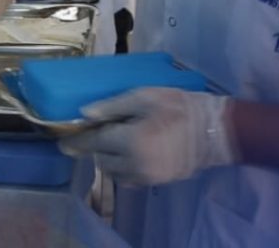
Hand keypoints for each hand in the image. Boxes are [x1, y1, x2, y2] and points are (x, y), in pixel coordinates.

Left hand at [59, 88, 236, 185]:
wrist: (216, 131)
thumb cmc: (181, 107)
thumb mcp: (146, 96)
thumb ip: (113, 106)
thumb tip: (85, 114)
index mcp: (131, 141)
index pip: (94, 143)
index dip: (77, 142)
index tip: (62, 142)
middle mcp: (135, 164)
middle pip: (101, 160)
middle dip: (94, 148)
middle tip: (96, 132)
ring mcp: (147, 176)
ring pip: (114, 173)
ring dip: (108, 159)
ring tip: (113, 141)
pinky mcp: (157, 181)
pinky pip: (130, 179)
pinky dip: (123, 168)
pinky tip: (129, 152)